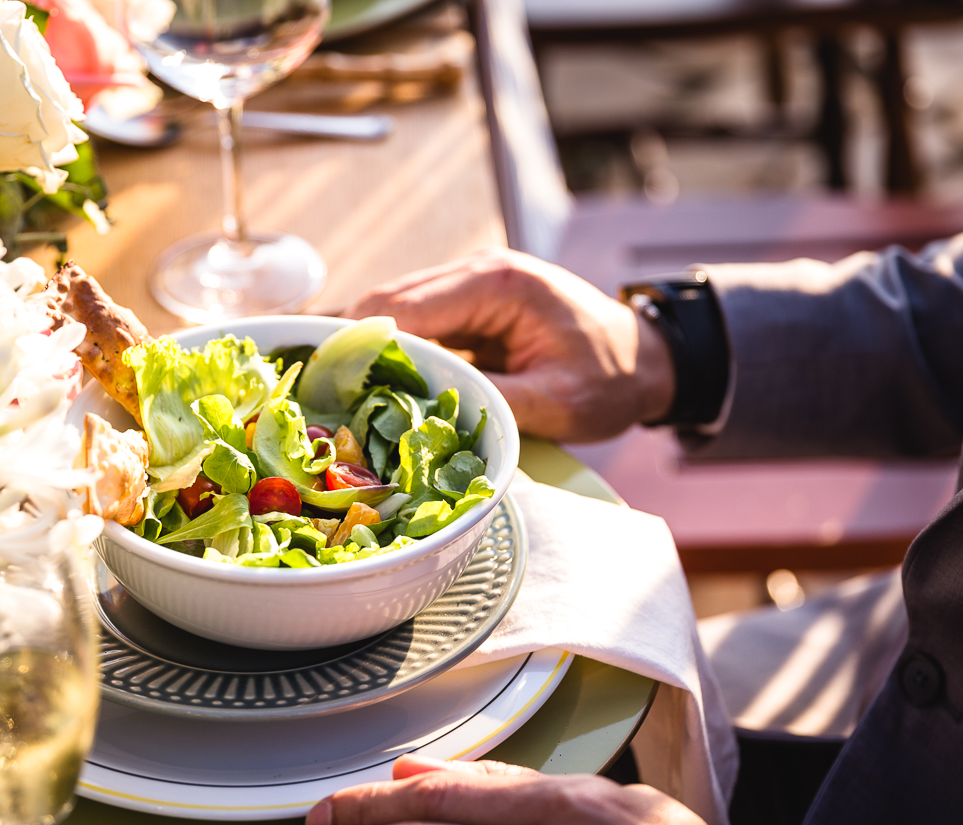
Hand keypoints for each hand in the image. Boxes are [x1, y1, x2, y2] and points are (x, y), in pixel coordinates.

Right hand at [346, 249, 674, 440]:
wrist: (649, 360)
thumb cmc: (612, 379)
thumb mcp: (558, 403)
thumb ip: (493, 401)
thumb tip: (423, 414)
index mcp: (499, 283)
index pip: (407, 305)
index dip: (360, 340)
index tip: (323, 378)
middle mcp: (478, 272)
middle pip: (390, 301)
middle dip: (353, 343)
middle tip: (314, 389)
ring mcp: (472, 286)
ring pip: (397, 311)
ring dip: (368, 348)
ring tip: (329, 388)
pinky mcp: (471, 307)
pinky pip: (418, 325)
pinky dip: (393, 352)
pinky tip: (367, 383)